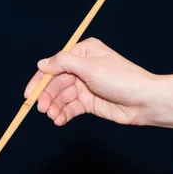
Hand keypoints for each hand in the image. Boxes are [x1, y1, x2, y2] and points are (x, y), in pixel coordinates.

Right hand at [24, 38, 157, 126]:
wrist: (143, 101)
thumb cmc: (121, 79)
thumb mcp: (90, 67)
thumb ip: (64, 63)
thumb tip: (42, 64)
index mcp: (83, 53)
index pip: (55, 65)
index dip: (40, 80)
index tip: (29, 94)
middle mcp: (83, 68)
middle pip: (57, 83)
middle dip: (48, 97)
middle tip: (42, 109)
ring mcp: (86, 86)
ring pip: (63, 97)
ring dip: (55, 107)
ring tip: (53, 117)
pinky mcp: (90, 103)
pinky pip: (71, 108)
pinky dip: (64, 114)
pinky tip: (59, 120)